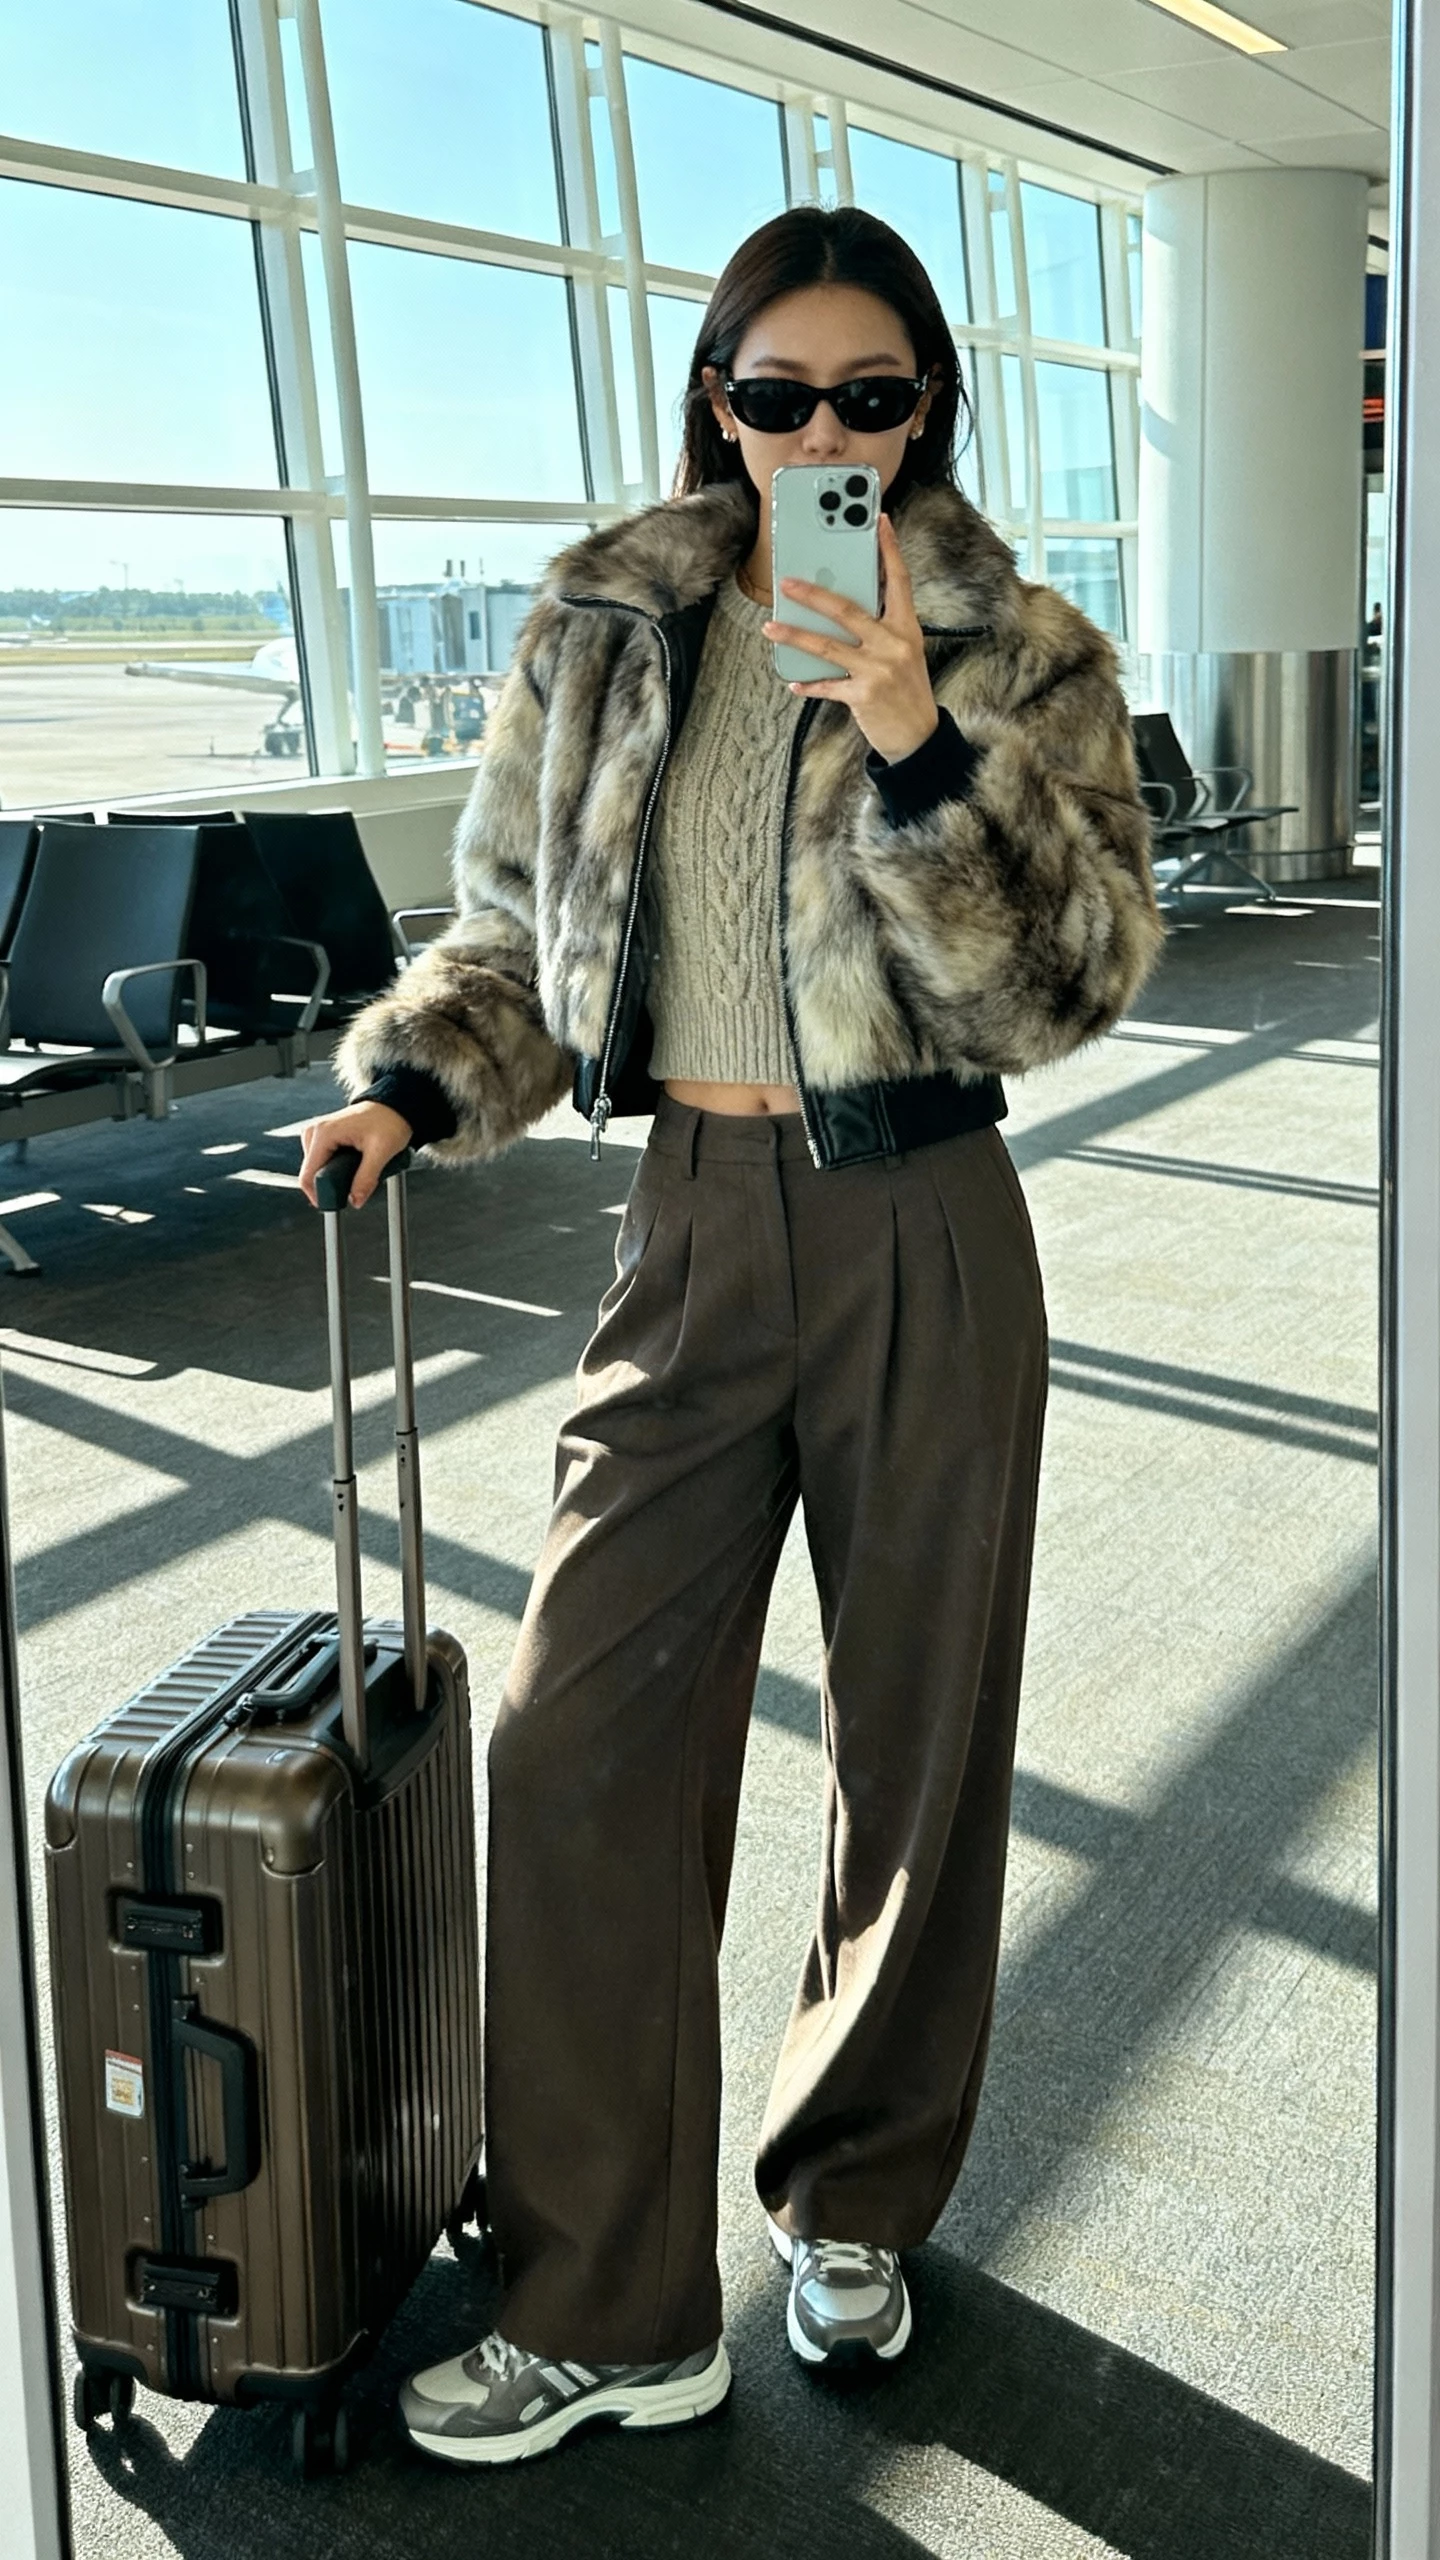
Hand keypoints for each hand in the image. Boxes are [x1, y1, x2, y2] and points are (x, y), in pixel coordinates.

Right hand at [298, 1099, 412, 1209]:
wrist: (394, 1106)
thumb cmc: (389, 1120)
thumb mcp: (381, 1152)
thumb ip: (366, 1178)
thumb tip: (355, 1200)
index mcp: (324, 1133)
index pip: (308, 1175)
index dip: (319, 1195)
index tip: (336, 1205)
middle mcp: (315, 1131)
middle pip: (311, 1173)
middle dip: (329, 1186)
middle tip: (354, 1188)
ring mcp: (317, 1133)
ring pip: (315, 1169)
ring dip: (332, 1178)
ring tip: (356, 1173)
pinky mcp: (323, 1137)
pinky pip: (321, 1161)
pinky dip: (333, 1169)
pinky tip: (350, 1167)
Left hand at [764, 513, 939, 764]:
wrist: (918, 736)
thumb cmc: (906, 688)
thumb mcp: (904, 651)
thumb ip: (880, 628)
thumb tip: (841, 606)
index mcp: (906, 627)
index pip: (899, 580)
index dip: (889, 549)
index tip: (879, 521)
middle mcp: (893, 643)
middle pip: (847, 610)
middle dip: (813, 595)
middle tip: (787, 582)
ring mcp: (878, 669)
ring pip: (827, 646)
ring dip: (795, 636)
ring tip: (770, 628)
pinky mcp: (863, 695)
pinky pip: (827, 685)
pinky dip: (808, 684)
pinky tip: (793, 681)